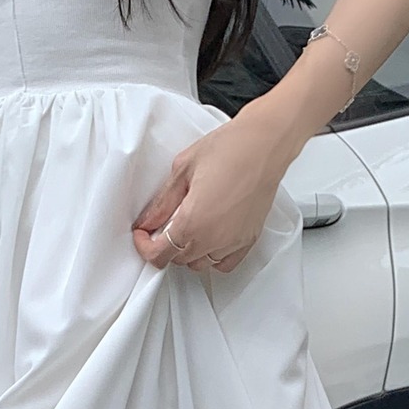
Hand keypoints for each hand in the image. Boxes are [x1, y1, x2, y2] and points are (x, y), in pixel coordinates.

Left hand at [131, 103, 300, 273]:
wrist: (265, 144)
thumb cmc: (230, 149)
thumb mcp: (182, 170)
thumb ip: (162, 203)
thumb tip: (149, 221)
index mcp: (192, 222)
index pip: (159, 255)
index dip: (145, 247)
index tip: (143, 235)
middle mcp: (213, 238)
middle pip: (179, 260)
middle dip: (166, 247)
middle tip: (163, 226)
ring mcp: (232, 242)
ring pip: (201, 264)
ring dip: (189, 253)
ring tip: (188, 230)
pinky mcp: (248, 239)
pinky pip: (225, 264)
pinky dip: (213, 258)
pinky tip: (209, 240)